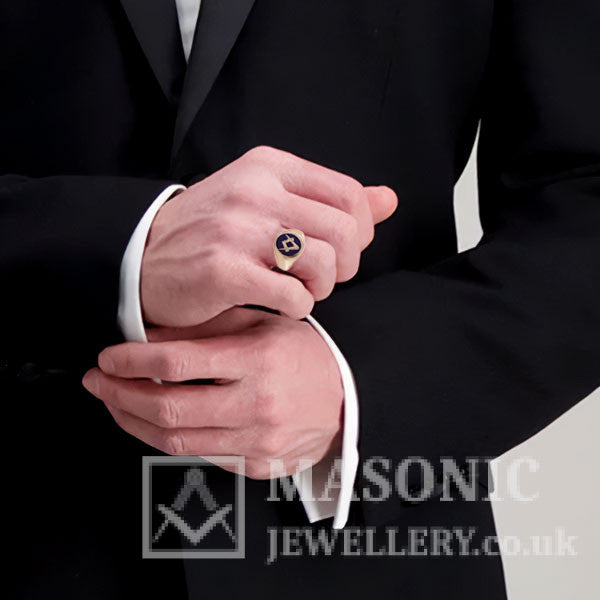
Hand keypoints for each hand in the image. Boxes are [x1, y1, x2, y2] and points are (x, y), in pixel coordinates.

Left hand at [82, 308, 344, 477]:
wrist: (345, 398)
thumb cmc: (302, 354)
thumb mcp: (261, 324)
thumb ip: (207, 328)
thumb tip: (149, 337)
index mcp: (257, 359)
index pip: (177, 363)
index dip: (132, 360)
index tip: (108, 356)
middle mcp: (255, 403)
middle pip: (168, 408)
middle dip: (119, 394)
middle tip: (98, 381)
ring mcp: (256, 440)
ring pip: (175, 440)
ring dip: (133, 422)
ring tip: (115, 402)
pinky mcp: (256, 465)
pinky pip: (200, 456)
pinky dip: (166, 439)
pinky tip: (152, 422)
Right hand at [141, 145, 396, 326]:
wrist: (143, 257)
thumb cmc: (211, 232)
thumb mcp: (267, 200)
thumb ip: (329, 199)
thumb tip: (389, 199)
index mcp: (269, 167)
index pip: (350, 195)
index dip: (361, 231)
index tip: (341, 249)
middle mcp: (255, 191)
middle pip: (346, 231)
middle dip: (347, 264)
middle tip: (325, 276)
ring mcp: (237, 230)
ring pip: (324, 262)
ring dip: (323, 287)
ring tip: (302, 290)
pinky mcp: (224, 271)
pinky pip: (294, 296)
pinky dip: (298, 308)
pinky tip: (280, 305)